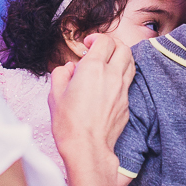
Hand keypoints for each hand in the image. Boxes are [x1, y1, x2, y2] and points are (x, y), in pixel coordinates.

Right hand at [49, 33, 134, 155]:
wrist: (87, 148)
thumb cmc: (69, 123)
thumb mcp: (55, 95)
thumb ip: (61, 74)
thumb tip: (68, 68)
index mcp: (93, 68)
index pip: (105, 41)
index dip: (96, 38)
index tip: (88, 44)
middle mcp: (112, 75)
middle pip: (123, 48)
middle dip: (113, 43)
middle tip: (101, 48)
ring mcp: (122, 90)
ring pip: (130, 63)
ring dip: (121, 57)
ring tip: (109, 62)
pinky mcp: (126, 103)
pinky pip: (128, 82)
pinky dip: (121, 75)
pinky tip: (110, 82)